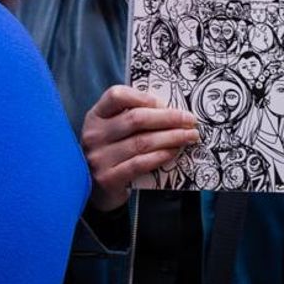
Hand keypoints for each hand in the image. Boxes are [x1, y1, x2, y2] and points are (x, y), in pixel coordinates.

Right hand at [80, 85, 197, 210]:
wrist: (98, 188)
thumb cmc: (114, 151)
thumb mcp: (116, 130)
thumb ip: (134, 116)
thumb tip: (173, 109)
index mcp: (95, 116)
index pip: (117, 96)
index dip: (144, 97)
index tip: (166, 103)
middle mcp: (94, 135)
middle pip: (136, 119)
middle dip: (169, 118)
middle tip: (190, 120)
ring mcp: (99, 157)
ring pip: (142, 142)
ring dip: (171, 137)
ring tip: (189, 136)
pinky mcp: (108, 178)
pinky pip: (140, 163)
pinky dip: (160, 156)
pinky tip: (174, 151)